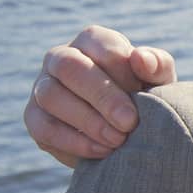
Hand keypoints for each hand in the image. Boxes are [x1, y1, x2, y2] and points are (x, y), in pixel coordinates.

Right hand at [25, 26, 176, 166]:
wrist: (126, 129)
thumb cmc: (145, 94)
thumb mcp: (158, 80)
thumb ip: (156, 65)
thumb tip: (140, 58)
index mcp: (92, 41)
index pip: (100, 45)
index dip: (123, 70)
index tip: (143, 92)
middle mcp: (60, 58)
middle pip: (69, 67)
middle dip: (102, 96)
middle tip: (130, 123)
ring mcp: (41, 87)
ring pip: (51, 96)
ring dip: (88, 121)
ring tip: (118, 140)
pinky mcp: (34, 118)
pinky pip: (44, 128)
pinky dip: (74, 142)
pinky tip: (103, 151)